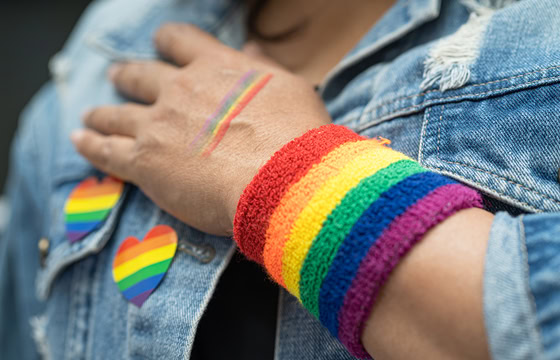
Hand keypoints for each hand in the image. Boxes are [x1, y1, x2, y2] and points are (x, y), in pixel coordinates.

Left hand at [71, 23, 330, 235]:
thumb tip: (251, 48)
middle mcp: (182, 89)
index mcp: (217, 68)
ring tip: (92, 115)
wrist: (285, 179)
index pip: (181, 42)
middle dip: (127, 76)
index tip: (162, 45)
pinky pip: (105, 149)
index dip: (168, 42)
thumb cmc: (298, 136)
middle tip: (118, 77)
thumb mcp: (290, 88)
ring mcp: (159, 125)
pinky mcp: (144, 162)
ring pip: (116, 112)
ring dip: (102, 112)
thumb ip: (262, 68)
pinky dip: (89, 144)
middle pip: (140, 74)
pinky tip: (80, 140)